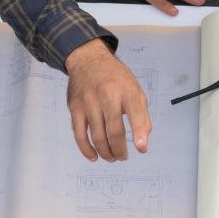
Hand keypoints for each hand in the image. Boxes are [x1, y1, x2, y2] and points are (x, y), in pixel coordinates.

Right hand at [64, 39, 151, 161]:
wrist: (88, 60)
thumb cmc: (115, 78)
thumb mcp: (135, 89)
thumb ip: (141, 113)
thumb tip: (143, 139)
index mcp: (127, 90)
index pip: (135, 113)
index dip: (139, 133)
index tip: (142, 149)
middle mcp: (107, 95)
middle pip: (114, 130)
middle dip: (120, 150)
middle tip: (123, 156)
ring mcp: (89, 102)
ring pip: (97, 136)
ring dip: (106, 152)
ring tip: (112, 157)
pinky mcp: (75, 107)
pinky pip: (79, 133)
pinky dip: (86, 149)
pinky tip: (93, 156)